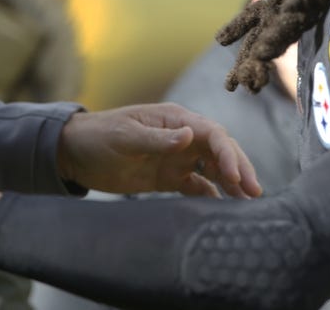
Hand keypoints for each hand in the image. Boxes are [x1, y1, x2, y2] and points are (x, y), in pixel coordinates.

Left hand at [57, 103, 261, 198]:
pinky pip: (197, 186)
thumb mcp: (124, 136)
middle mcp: (182, 136)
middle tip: (255, 192)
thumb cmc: (98, 136)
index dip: (228, 153)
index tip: (236, 176)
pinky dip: (212, 196)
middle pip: (220, 151)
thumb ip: (157, 138)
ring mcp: (177, 157)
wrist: (74, 153)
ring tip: (249, 204)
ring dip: (231, 183)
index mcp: (174, 119)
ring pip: (213, 169)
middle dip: (239, 168)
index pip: (212, 133)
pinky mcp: (168, 177)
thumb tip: (190, 136)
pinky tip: (223, 209)